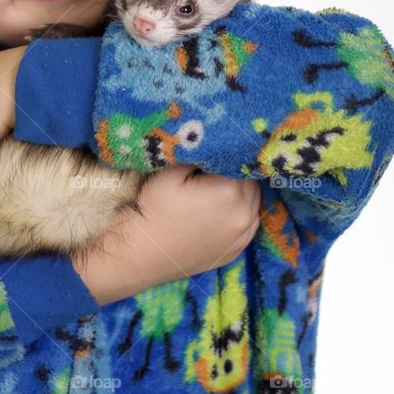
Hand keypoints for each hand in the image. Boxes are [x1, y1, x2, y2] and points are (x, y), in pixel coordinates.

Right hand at [72, 166, 260, 304]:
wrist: (141, 251)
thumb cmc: (154, 207)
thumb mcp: (172, 169)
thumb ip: (200, 152)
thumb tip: (215, 142)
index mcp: (231, 192)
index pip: (243, 161)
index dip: (230, 152)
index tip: (214, 150)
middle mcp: (245, 215)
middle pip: (251, 181)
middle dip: (235, 172)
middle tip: (211, 168)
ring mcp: (243, 237)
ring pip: (252, 202)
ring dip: (240, 192)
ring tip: (214, 188)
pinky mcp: (236, 251)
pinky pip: (247, 223)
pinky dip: (238, 213)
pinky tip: (217, 210)